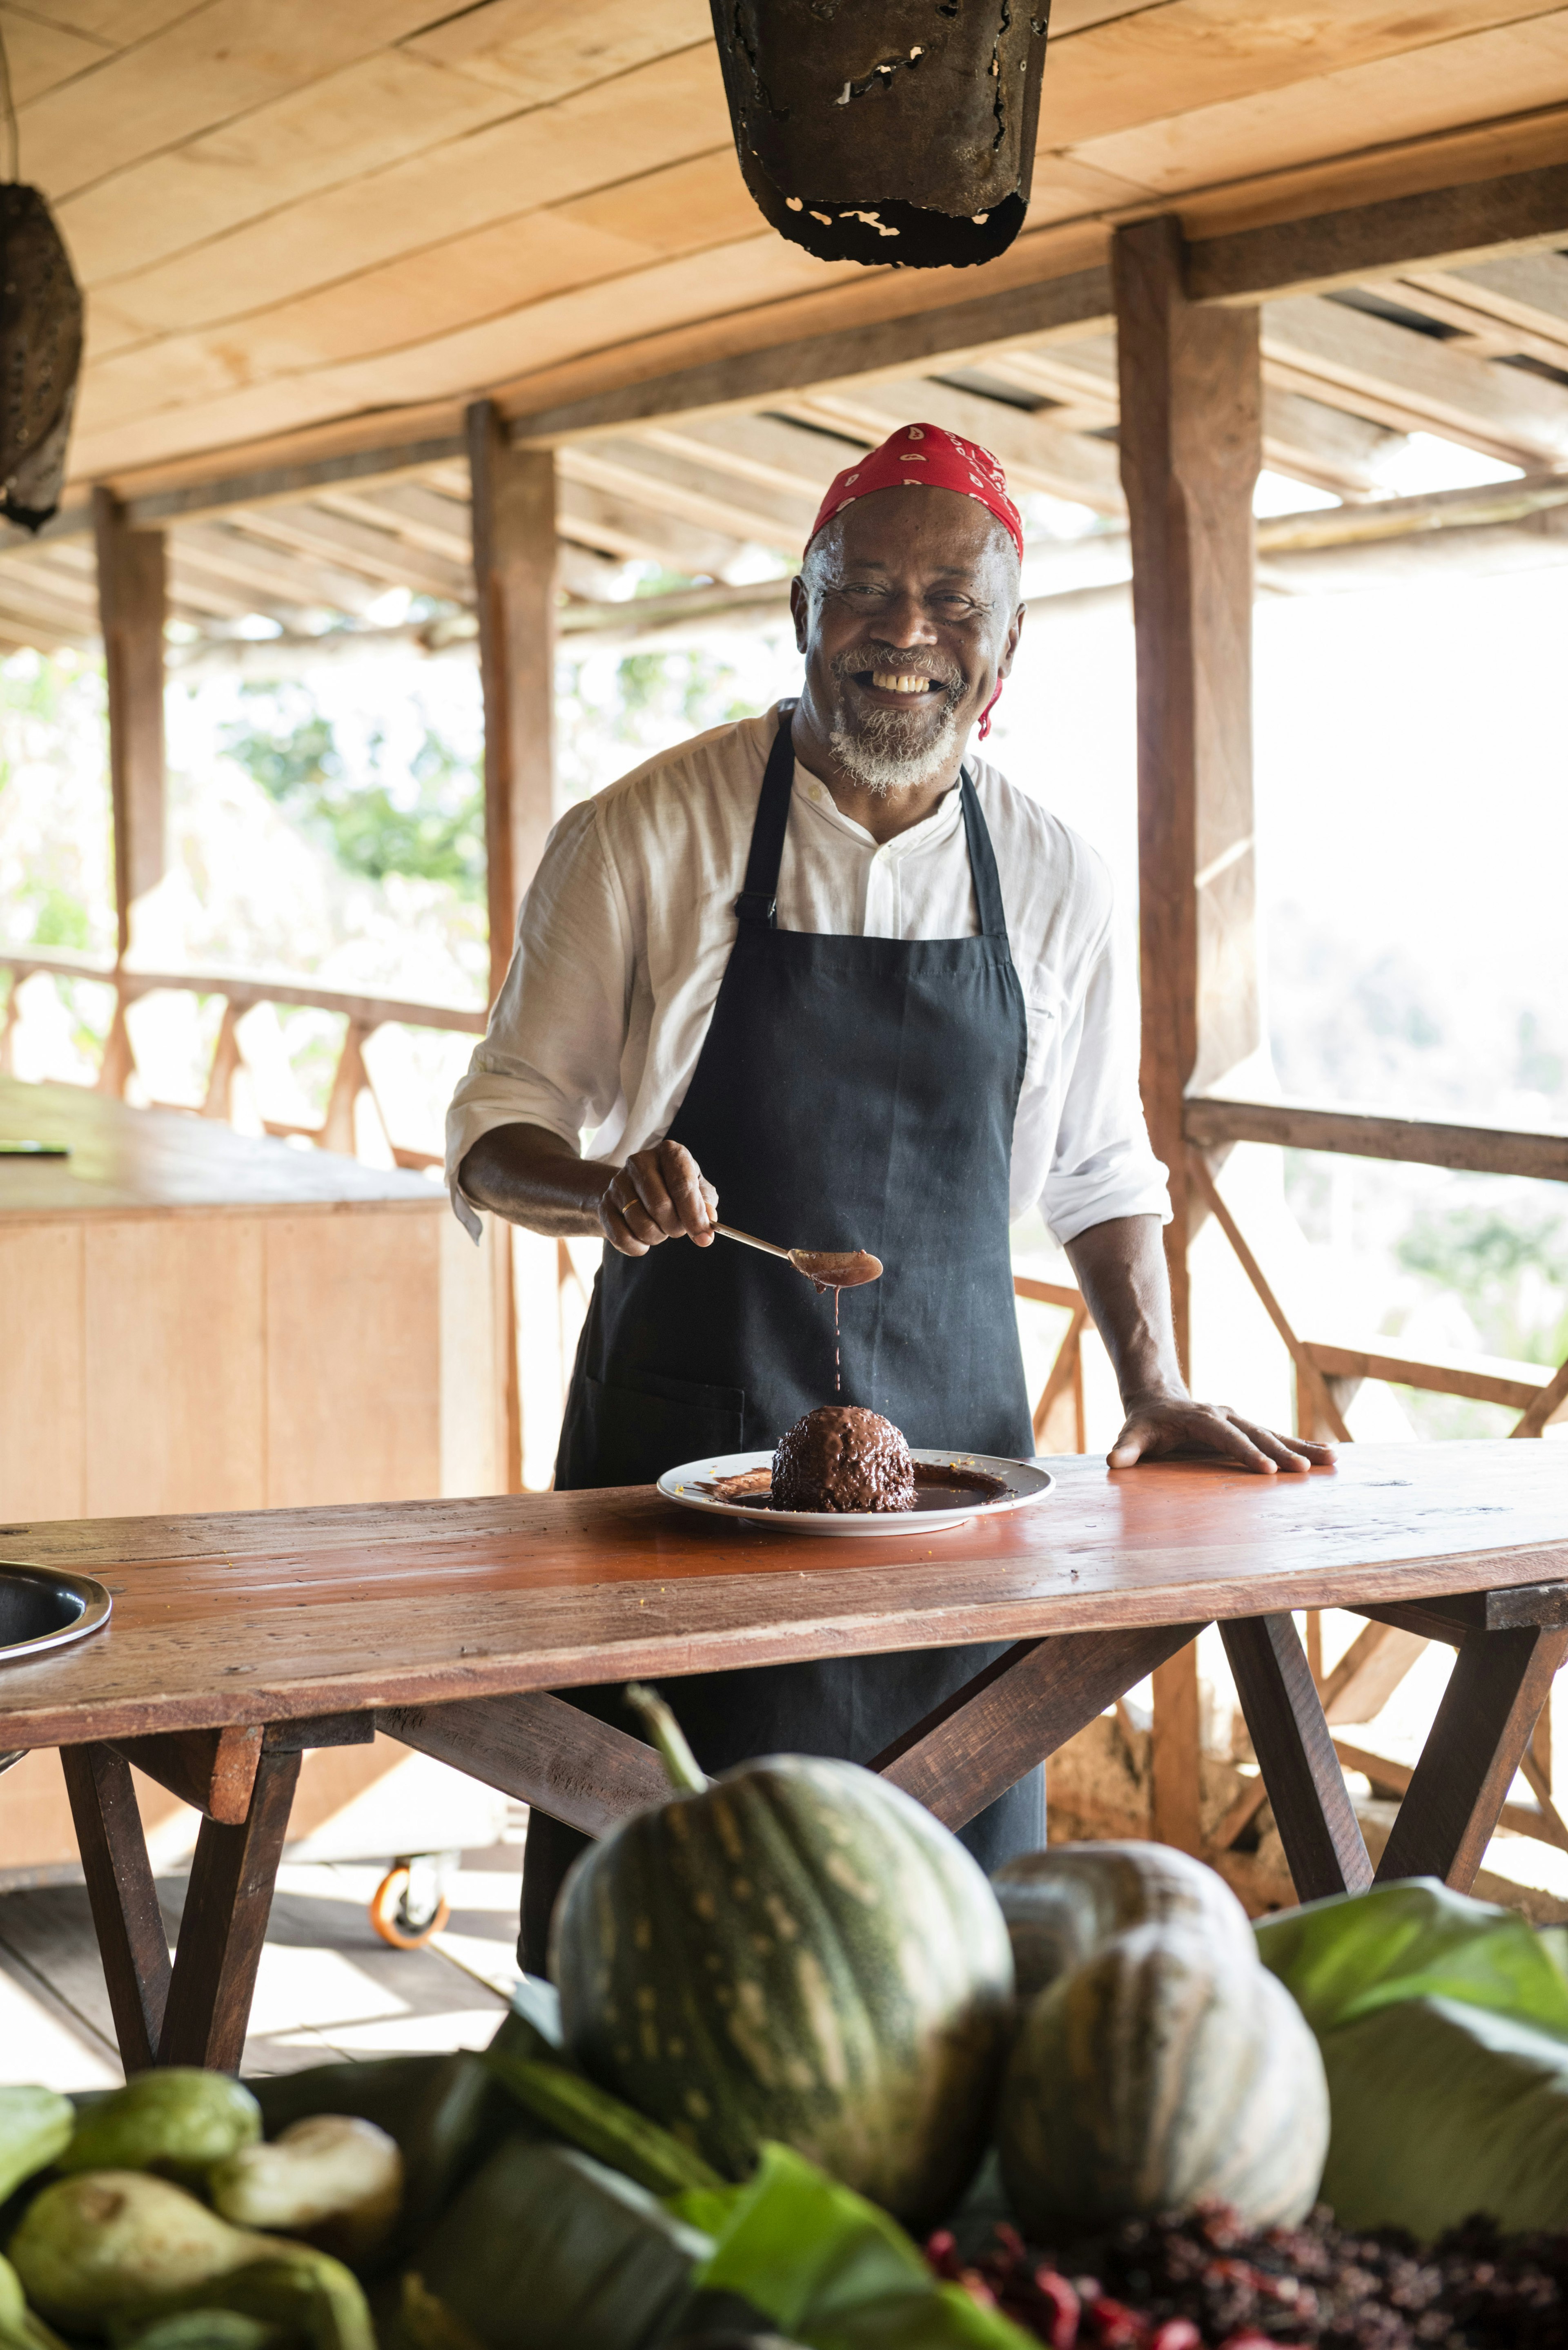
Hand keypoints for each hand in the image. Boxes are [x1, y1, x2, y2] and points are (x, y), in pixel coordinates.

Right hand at [599, 1140, 717, 1257]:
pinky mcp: (604, 1203)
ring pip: (641, 1224)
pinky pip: (621, 1237)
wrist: (636, 1189)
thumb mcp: (697, 1190)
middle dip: (675, 1227)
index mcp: (669, 1152)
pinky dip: (637, 1247)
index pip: (682, 1185)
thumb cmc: (675, 1189)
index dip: (694, 1215)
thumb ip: (706, 1204)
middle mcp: (640, 1161)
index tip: (704, 1237)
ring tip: (660, 1229)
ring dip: (657, 1237)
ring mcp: (618, 1182)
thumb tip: (709, 1221)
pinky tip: (643, 1241)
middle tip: (678, 1229)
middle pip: (660, 1206)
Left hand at [1107, 1391, 1335, 1476]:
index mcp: (1202, 1418)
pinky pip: (1277, 1436)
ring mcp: (1240, 1420)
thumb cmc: (1146, 1423)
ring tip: (1332, 1459)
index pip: (1227, 1437)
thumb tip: (1114, 1463)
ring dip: (1302, 1447)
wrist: (1157, 1400)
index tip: (1267, 1471)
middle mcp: (1226, 1416)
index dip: (1246, 1453)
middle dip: (1281, 1452)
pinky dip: (1302, 1445)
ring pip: (1274, 1433)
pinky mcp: (1248, 1428)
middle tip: (1304, 1470)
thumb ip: (1126, 1449)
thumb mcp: (1133, 1434)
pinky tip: (1327, 1455)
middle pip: (1258, 1434)